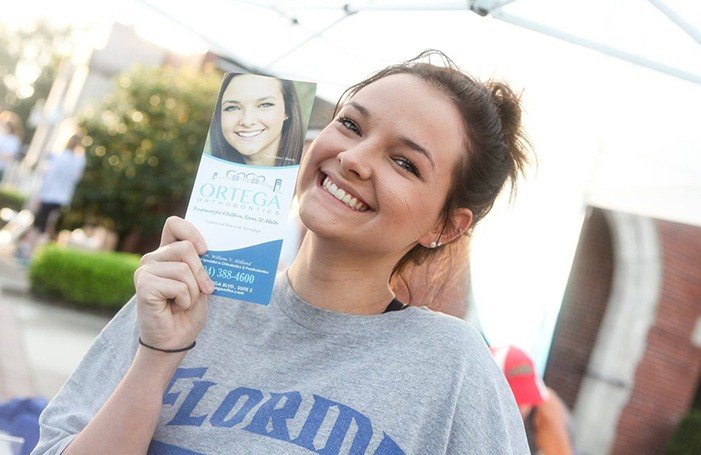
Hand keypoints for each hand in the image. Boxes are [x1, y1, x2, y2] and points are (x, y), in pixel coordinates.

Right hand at [134, 216, 213, 350]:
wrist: (174, 341)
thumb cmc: (188, 312)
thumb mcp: (201, 283)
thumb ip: (202, 264)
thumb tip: (211, 250)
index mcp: (167, 253)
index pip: (174, 224)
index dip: (192, 231)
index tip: (206, 250)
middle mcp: (153, 258)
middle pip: (186, 248)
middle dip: (201, 273)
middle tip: (200, 292)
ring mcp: (145, 270)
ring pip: (185, 269)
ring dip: (193, 292)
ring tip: (182, 303)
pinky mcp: (143, 285)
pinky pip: (179, 286)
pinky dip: (185, 300)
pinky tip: (174, 308)